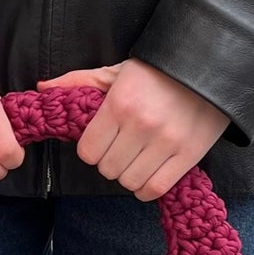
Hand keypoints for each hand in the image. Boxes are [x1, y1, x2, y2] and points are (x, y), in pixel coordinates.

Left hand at [38, 59, 229, 200]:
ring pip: (129, 183)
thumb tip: (42, 87)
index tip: (102, 141)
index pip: (88, 152)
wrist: (211, 65)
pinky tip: (150, 173)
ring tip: (138, 159)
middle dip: (111, 162)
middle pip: (108, 170)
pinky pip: (156, 189)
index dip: (92, 150)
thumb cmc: (159, 70)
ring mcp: (166, 143)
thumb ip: (79, 81)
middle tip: (122, 149)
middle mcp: (140, 126)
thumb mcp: (117, 71)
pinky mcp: (189, 155)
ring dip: (129, 176)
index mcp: (119, 105)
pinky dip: (148, 188)